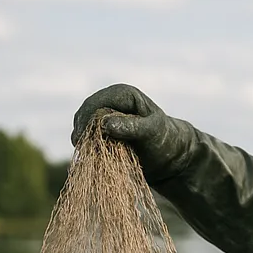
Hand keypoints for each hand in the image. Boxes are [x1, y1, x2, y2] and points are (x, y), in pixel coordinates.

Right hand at [70, 83, 194, 183]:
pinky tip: (91, 158)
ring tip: (87, 155)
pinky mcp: (105, 133)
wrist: (172, 157)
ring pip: (84, 128)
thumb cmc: (165, 141)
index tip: (80, 139)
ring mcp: (106, 118)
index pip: (94, 104)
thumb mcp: (151, 132)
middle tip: (80, 149)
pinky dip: (89, 148)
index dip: (85, 120)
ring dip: (84, 141)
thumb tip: (105, 124)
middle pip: (84, 115)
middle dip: (82, 132)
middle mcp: (111, 102)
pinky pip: (89, 139)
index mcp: (122, 94)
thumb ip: (131, 127)